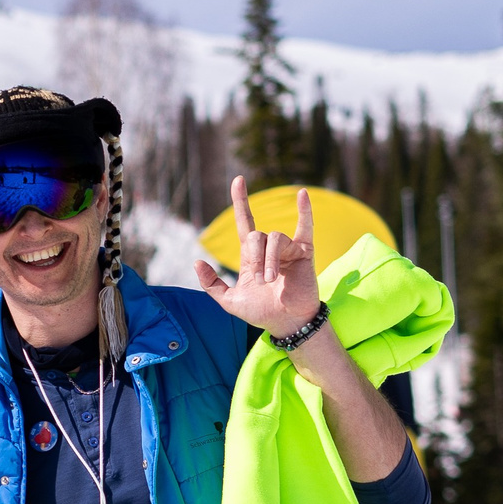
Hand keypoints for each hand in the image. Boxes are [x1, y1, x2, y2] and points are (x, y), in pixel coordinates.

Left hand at [193, 175, 318, 339]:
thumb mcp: (229, 301)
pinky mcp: (304, 252)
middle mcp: (269, 249)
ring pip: (274, 238)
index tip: (238, 180)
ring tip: (271, 280)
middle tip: (260, 279)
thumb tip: (196, 262)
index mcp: (251, 256)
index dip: (241, 202)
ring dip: (270, 259)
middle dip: (254, 256)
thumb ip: (211, 284)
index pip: (245, 222)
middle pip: (256, 235)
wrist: (286, 323)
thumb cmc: (261, 313)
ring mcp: (287, 249)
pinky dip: (305, 211)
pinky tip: (302, 195)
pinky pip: (305, 227)